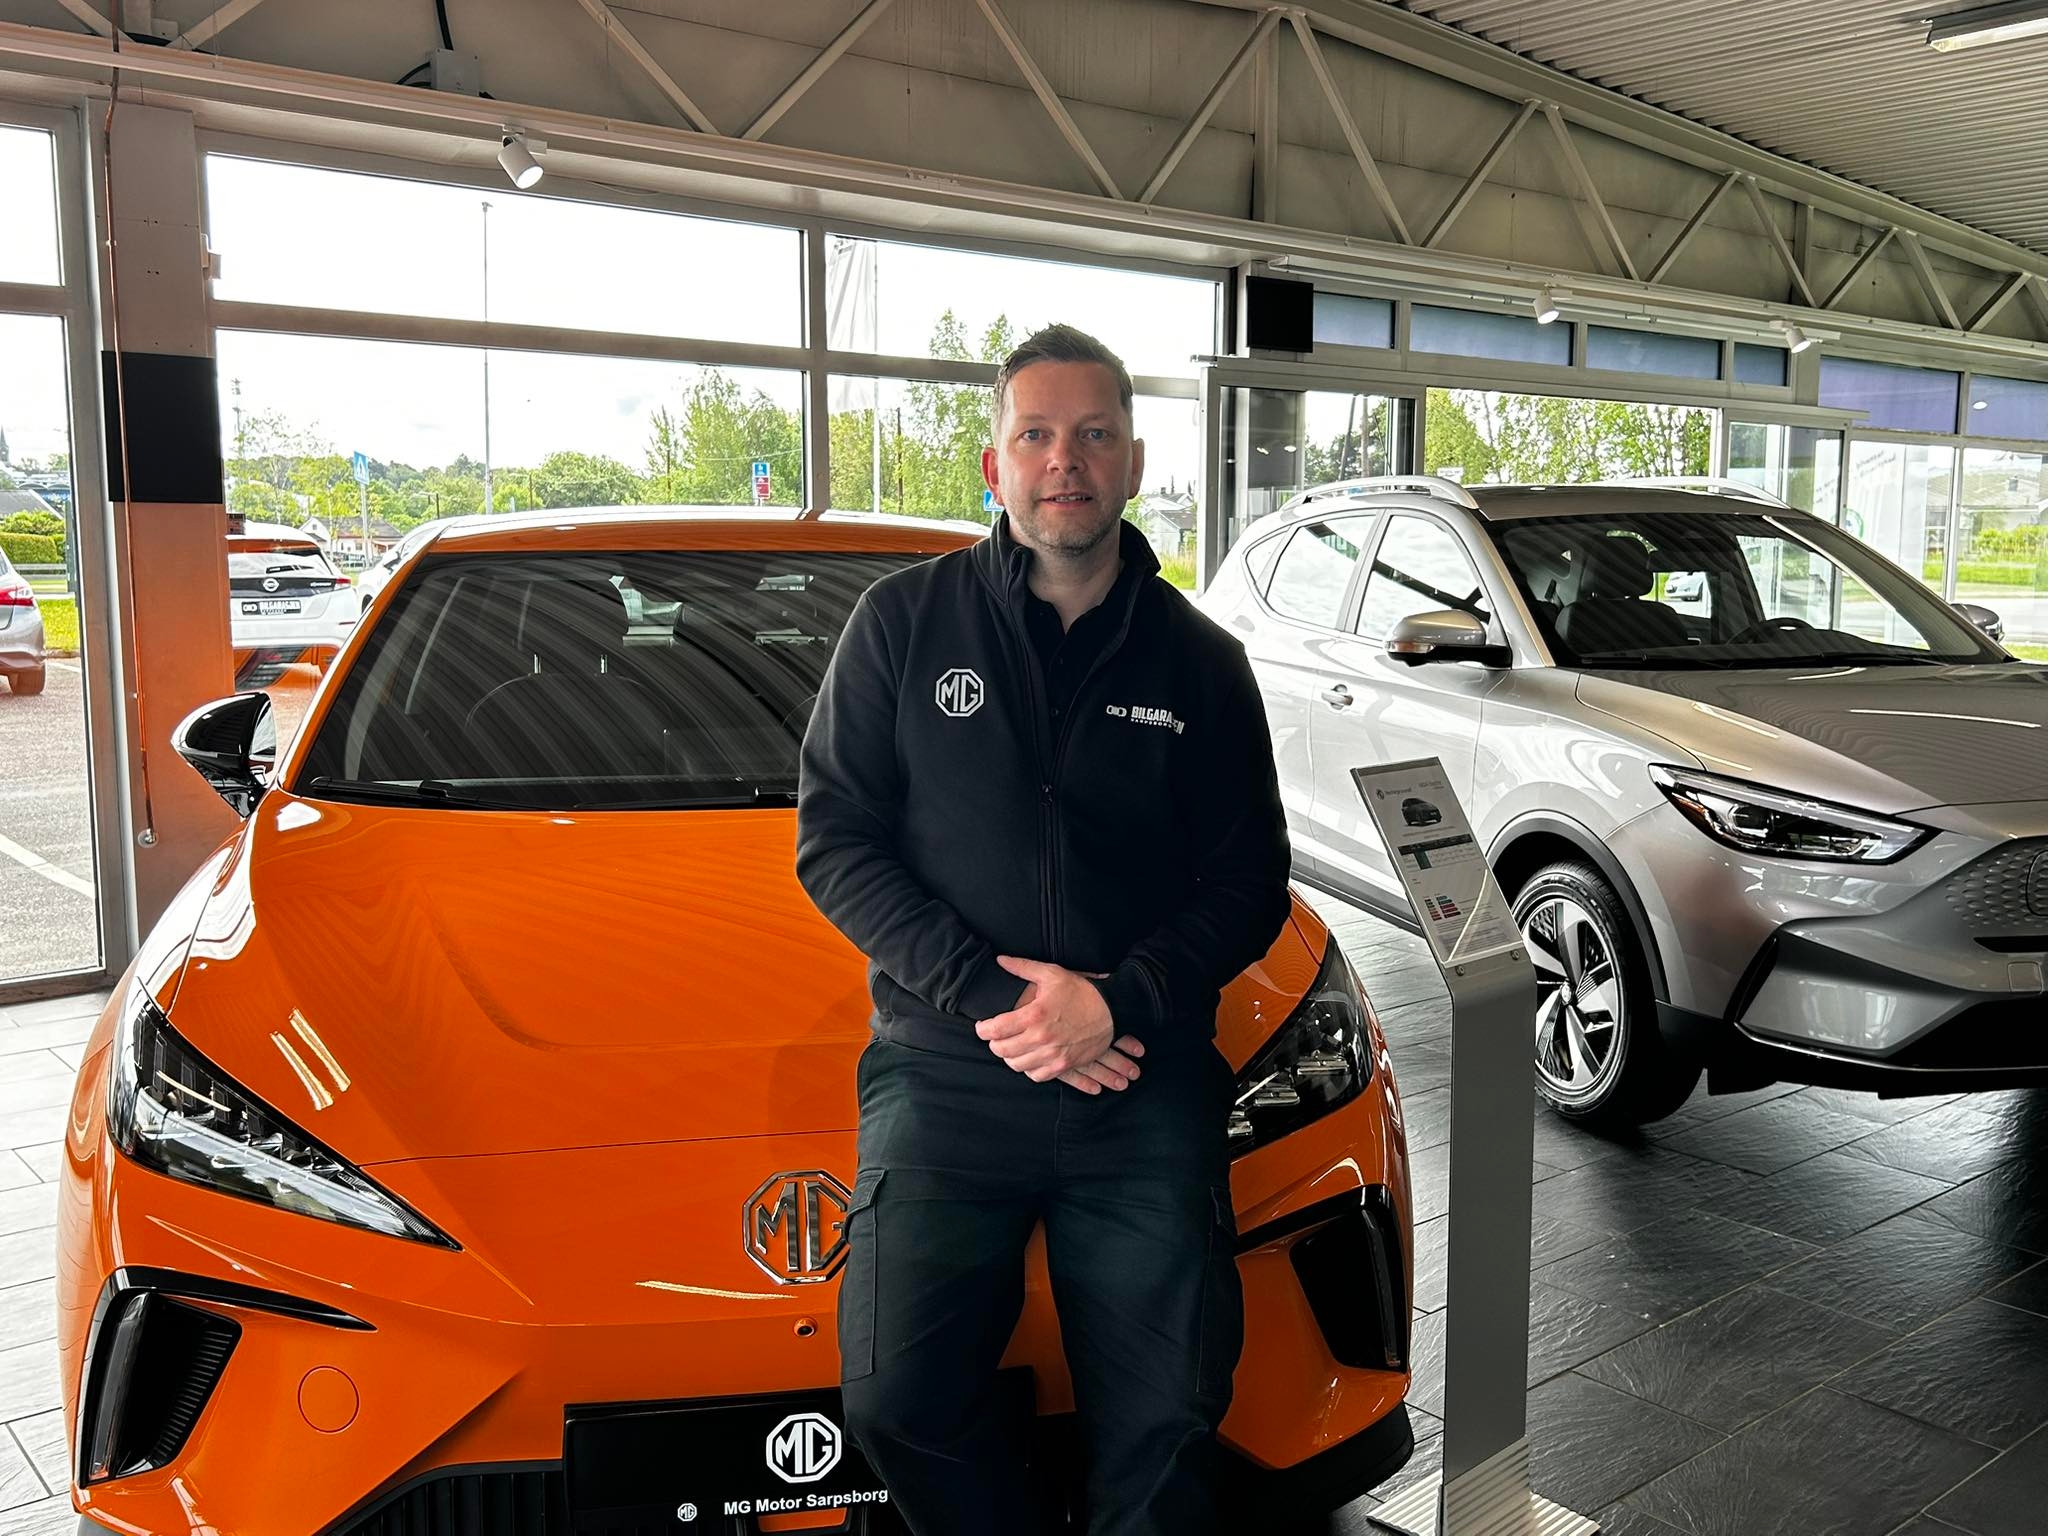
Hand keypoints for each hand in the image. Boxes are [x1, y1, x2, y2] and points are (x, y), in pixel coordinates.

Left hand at [975, 956, 1143, 1089]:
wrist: (1113, 1010)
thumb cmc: (1082, 991)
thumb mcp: (1052, 973)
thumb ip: (1023, 967)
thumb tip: (1000, 960)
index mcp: (1033, 1015)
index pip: (995, 1029)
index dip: (983, 1029)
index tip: (983, 1026)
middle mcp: (1040, 1038)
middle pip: (1002, 1050)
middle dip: (994, 1043)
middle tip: (997, 1036)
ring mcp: (1052, 1054)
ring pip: (1016, 1065)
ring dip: (1010, 1056)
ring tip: (1012, 1046)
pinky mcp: (1064, 1065)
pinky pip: (1036, 1075)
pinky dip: (1028, 1068)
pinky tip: (1029, 1057)